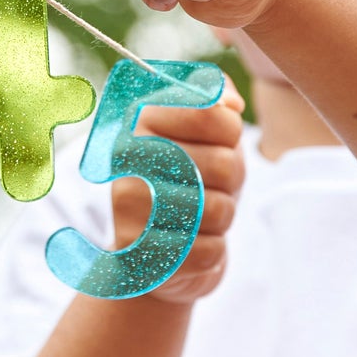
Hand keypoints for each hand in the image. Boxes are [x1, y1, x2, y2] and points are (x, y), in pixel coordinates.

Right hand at [111, 76, 245, 302]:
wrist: (157, 248)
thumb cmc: (188, 179)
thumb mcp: (204, 132)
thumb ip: (216, 99)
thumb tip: (230, 103)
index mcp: (137, 119)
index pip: (213, 114)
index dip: (230, 133)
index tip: (216, 141)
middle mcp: (125, 161)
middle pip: (223, 164)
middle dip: (231, 179)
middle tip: (210, 184)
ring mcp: (129, 211)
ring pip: (220, 209)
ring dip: (223, 215)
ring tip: (200, 212)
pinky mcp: (143, 258)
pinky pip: (211, 250)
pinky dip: (212, 248)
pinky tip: (190, 242)